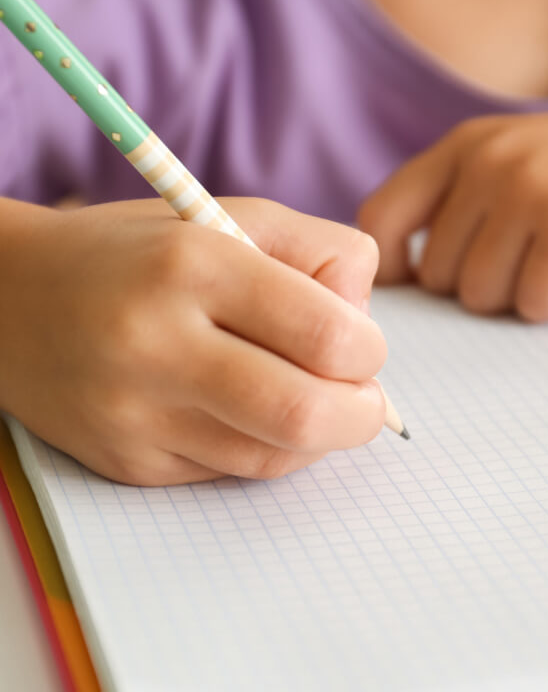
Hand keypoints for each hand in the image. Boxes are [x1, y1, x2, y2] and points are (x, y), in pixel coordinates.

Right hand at [0, 197, 386, 484]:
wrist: (14, 300)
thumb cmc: (144, 255)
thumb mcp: (234, 218)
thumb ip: (322, 252)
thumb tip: (367, 321)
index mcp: (192, 265)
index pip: (326, 335)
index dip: (367, 351)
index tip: (362, 347)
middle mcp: (155, 343)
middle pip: (304, 414)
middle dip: (361, 414)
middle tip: (363, 399)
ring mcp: (135, 414)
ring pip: (275, 457)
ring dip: (317, 435)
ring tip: (307, 396)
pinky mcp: (128, 463)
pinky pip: (232, 473)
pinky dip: (266, 449)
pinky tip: (251, 414)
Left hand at [359, 93, 547, 320]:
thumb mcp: (529, 169)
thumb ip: (465, 209)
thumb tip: (406, 287)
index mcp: (467, 145)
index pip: (381, 221)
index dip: (397, 274)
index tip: (436, 292)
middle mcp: (489, 159)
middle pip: (438, 278)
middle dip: (488, 287)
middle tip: (544, 259)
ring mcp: (530, 187)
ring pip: (484, 297)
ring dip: (531, 294)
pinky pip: (539, 305)